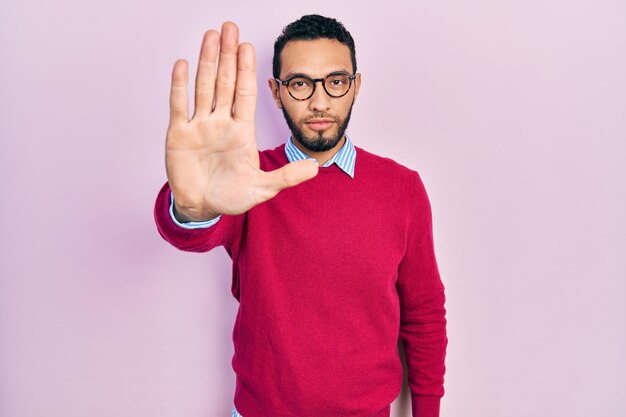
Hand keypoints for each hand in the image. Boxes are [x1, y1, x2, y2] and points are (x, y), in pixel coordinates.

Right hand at [165, 22, 317, 221]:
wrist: (201, 208)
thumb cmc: (231, 196)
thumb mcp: (262, 188)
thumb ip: (287, 176)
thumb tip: (316, 168)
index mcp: (241, 130)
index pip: (245, 93)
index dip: (246, 70)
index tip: (248, 47)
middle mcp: (220, 122)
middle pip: (224, 82)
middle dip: (227, 55)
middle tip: (230, 28)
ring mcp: (199, 126)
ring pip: (203, 87)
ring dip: (207, 62)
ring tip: (210, 36)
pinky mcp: (179, 135)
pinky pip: (179, 106)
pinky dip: (179, 86)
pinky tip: (183, 64)